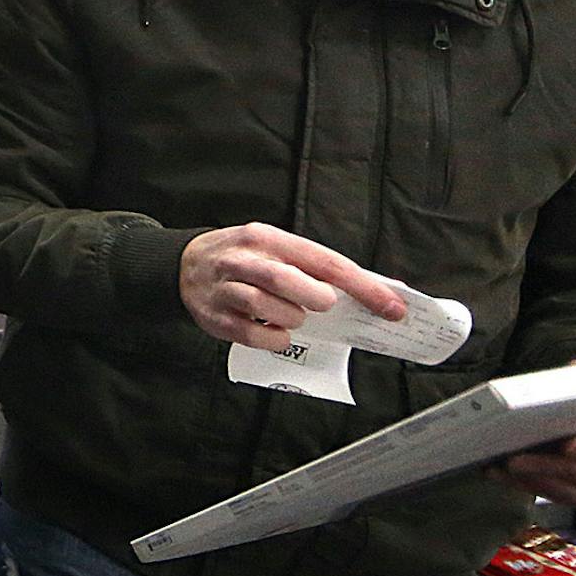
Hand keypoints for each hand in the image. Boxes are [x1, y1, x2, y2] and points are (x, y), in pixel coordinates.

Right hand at [179, 222, 405, 349]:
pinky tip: (275, 332)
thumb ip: (314, 266)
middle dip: (315, 298)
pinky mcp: (215, 317)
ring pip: (266, 306)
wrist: (183, 265)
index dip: (363, 286)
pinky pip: (253, 334)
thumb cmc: (244, 259)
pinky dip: (274, 338)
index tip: (392, 308)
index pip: (324, 261)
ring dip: (292, 319)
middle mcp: (244, 258)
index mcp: (267, 237)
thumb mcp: (274, 248)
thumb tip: (372, 289)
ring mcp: (225, 288)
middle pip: (286, 279)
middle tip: (324, 306)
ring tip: (292, 316)